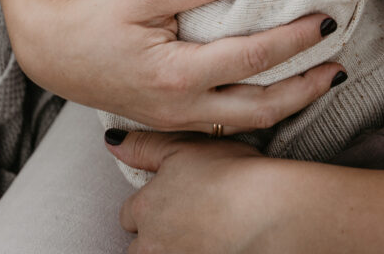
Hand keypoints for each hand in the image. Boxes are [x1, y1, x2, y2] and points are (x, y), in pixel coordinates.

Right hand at [27, 0, 345, 131]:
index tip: (326, 20)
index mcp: (180, 74)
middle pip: (261, 108)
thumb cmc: (92, 18)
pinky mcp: (168, 120)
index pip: (255, 57)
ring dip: (285, 103)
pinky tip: (266, 93)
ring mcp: (176, 120)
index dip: (295, 40)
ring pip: (244, 123)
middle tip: (338, 65)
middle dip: (305, 88)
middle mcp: (183, 107)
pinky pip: (223, 125)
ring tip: (315, 81)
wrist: (50, 51)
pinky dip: (254, 111)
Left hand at [109, 130, 282, 252]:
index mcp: (145, 209)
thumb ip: (143, 147)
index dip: (150, 205)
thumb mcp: (182, 148)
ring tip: (202, 233)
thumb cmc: (230, 174)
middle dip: (156, 236)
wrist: (271, 210)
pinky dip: (195, 252)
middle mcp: (153, 245)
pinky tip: (215, 243)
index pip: (129, 215)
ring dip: (174, 248)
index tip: (172, 199)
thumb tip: (112, 141)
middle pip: (140, 248)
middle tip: (188, 219)